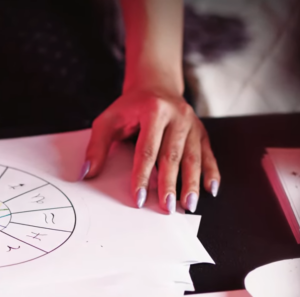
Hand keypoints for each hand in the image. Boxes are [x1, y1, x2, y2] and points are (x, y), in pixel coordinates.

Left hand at [82, 87, 219, 213]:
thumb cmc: (130, 107)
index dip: (142, 175)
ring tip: (187, 205)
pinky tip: (211, 189)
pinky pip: (208, 154)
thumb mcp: (108, 120)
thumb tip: (88, 173)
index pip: (147, 149)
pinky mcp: (201, 131)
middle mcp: (177, 115)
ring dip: (191, 184)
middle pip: (172, 155)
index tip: (139, 198)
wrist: (155, 86)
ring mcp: (192, 123)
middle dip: (169, 184)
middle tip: (166, 207)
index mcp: (153, 110)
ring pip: (193, 157)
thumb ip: (97, 146)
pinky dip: (211, 172)